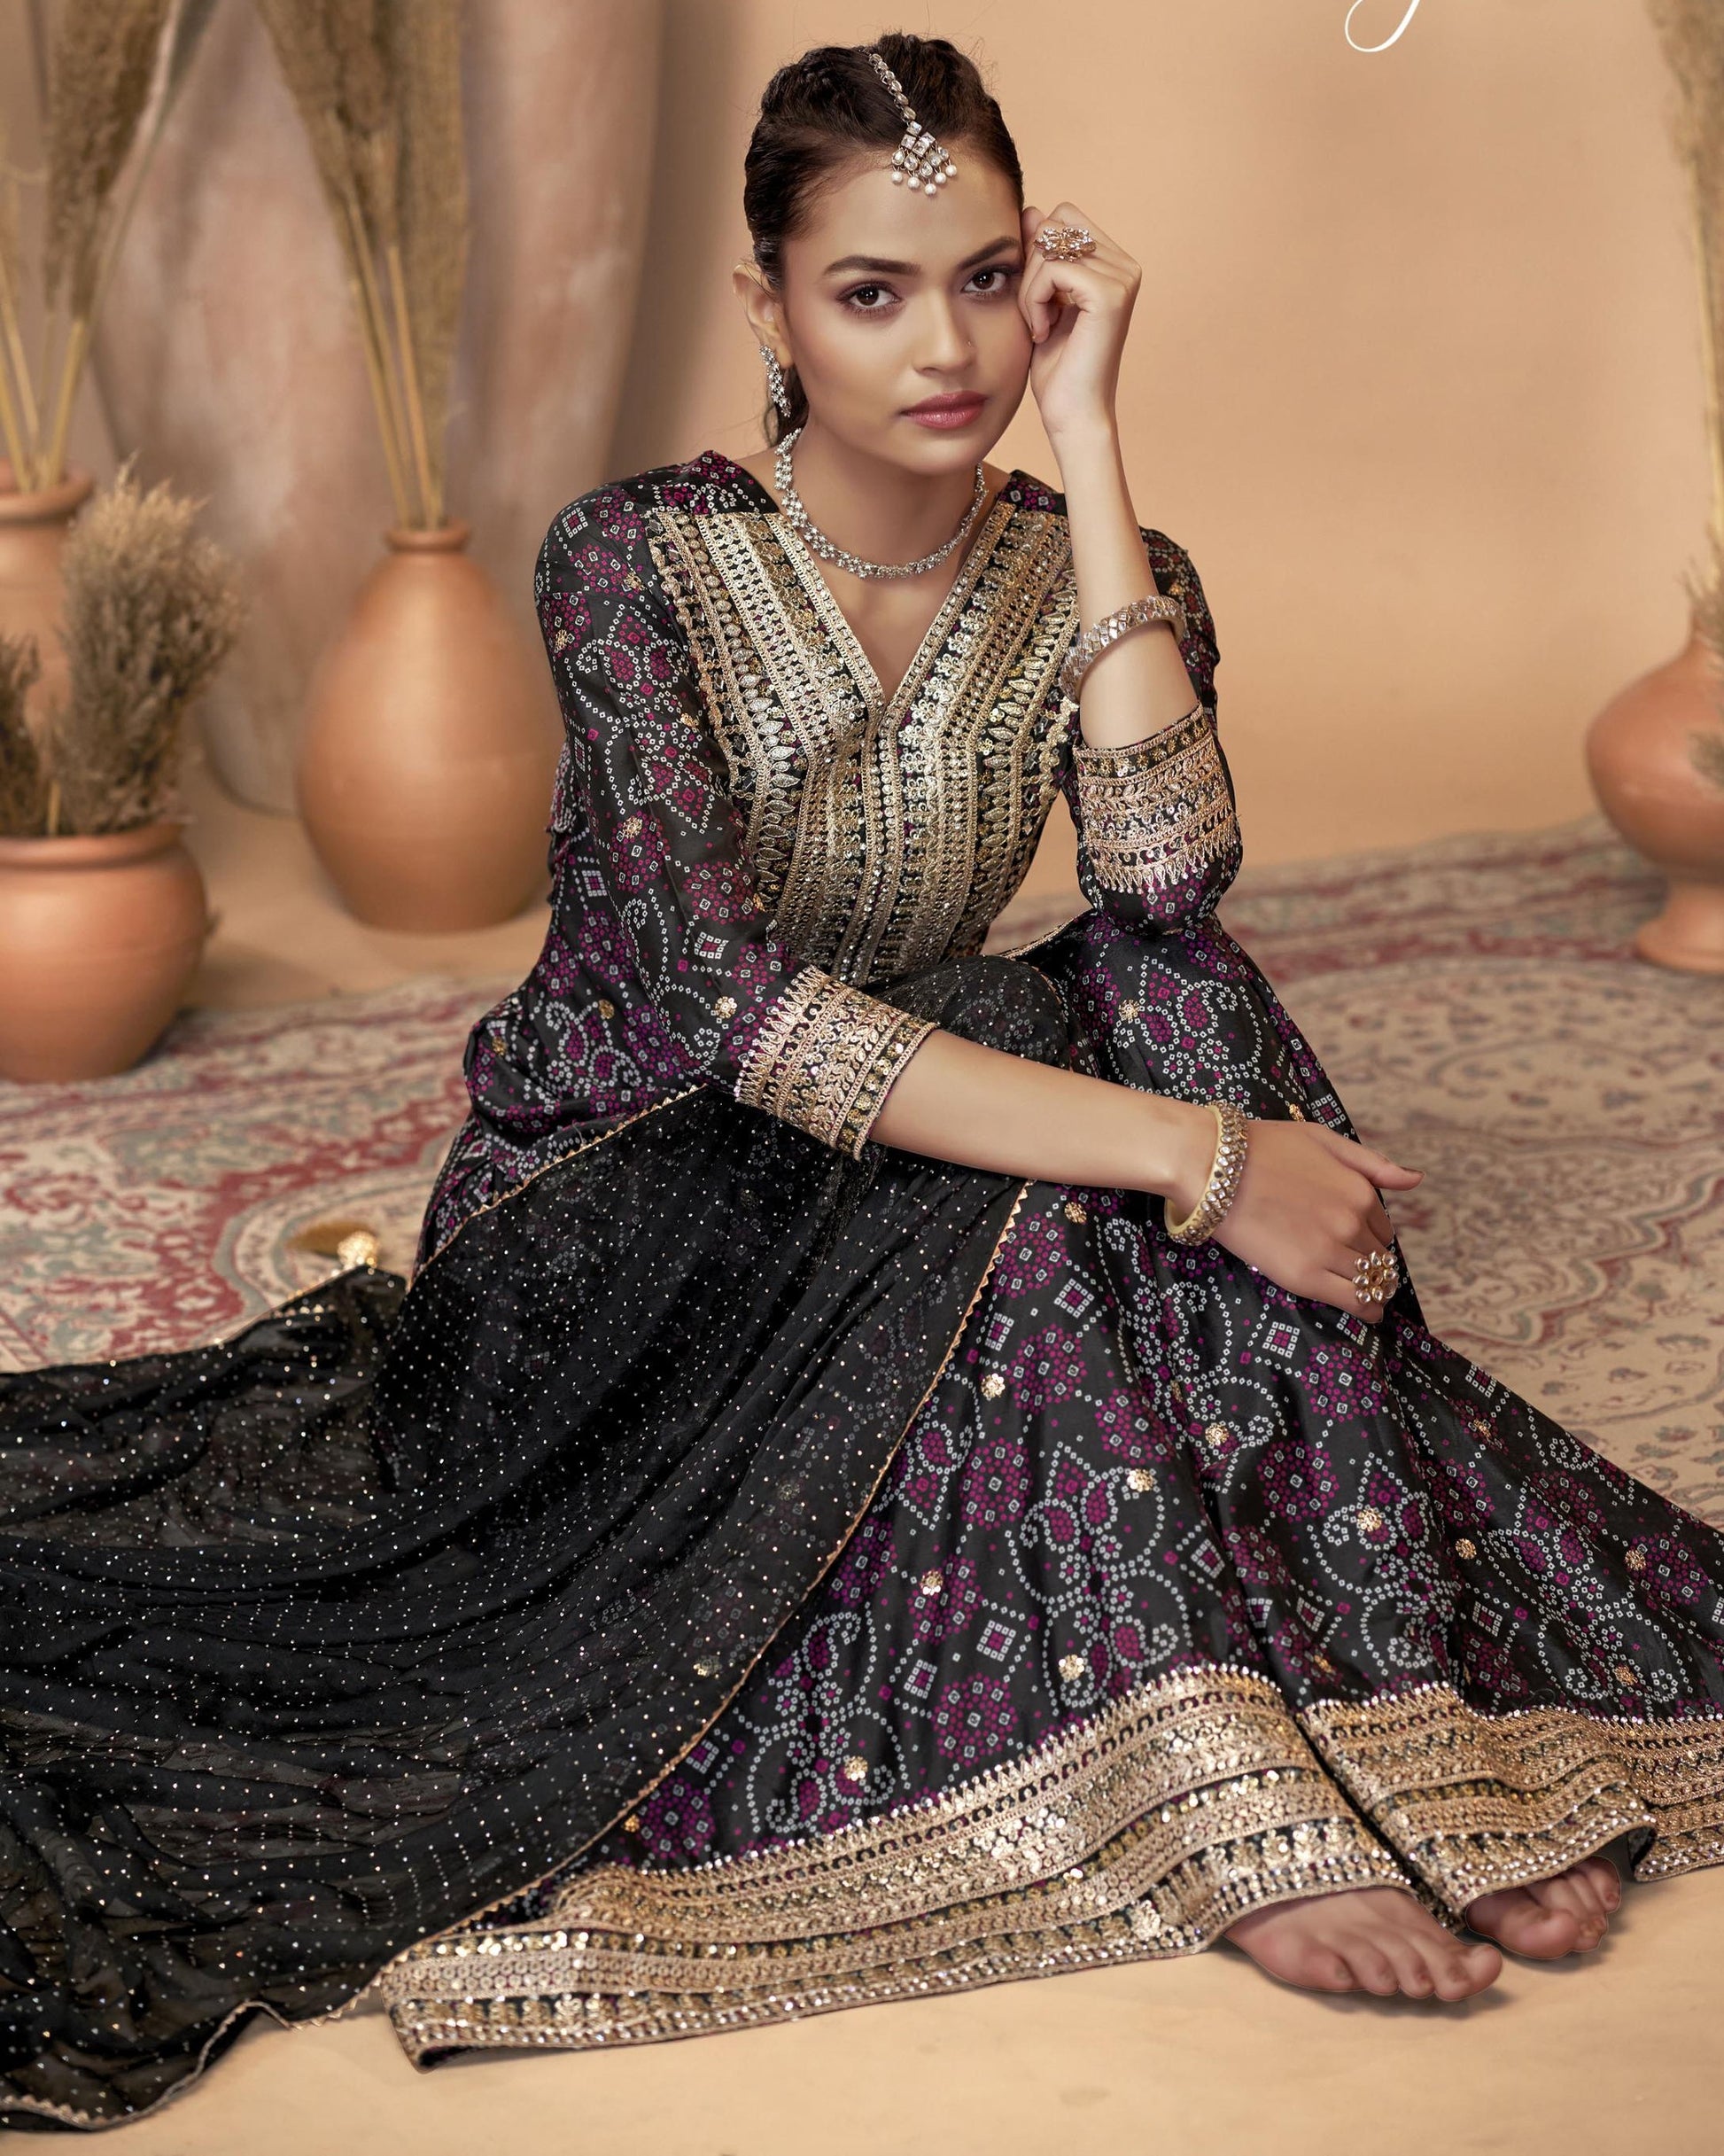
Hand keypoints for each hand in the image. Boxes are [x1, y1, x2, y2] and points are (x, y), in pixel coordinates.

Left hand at [1018, 199, 1139, 445]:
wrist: (1072, 415)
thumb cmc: (1057, 368)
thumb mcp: (1039, 299)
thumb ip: (1038, 256)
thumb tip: (1031, 210)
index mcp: (1113, 263)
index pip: (1061, 218)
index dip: (1034, 252)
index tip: (1035, 300)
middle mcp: (1124, 265)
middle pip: (1055, 223)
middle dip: (1030, 267)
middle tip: (1034, 312)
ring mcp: (1122, 277)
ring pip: (1049, 245)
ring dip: (1029, 288)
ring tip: (1038, 325)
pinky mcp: (1110, 293)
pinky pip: (1052, 268)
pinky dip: (1034, 299)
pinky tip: (1042, 330)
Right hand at [1169, 1114, 1421, 1325]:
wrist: (1214, 1167)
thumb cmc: (1264, 1148)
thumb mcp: (1324, 1140)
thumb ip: (1372, 1164)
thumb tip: (1415, 1180)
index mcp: (1360, 1191)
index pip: (1383, 1227)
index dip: (1371, 1236)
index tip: (1356, 1242)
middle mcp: (1352, 1222)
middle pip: (1379, 1255)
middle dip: (1371, 1262)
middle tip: (1357, 1269)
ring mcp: (1329, 1251)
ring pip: (1371, 1280)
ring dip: (1373, 1287)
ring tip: (1367, 1294)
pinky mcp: (1304, 1276)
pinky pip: (1353, 1301)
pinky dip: (1367, 1309)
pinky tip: (1370, 1313)